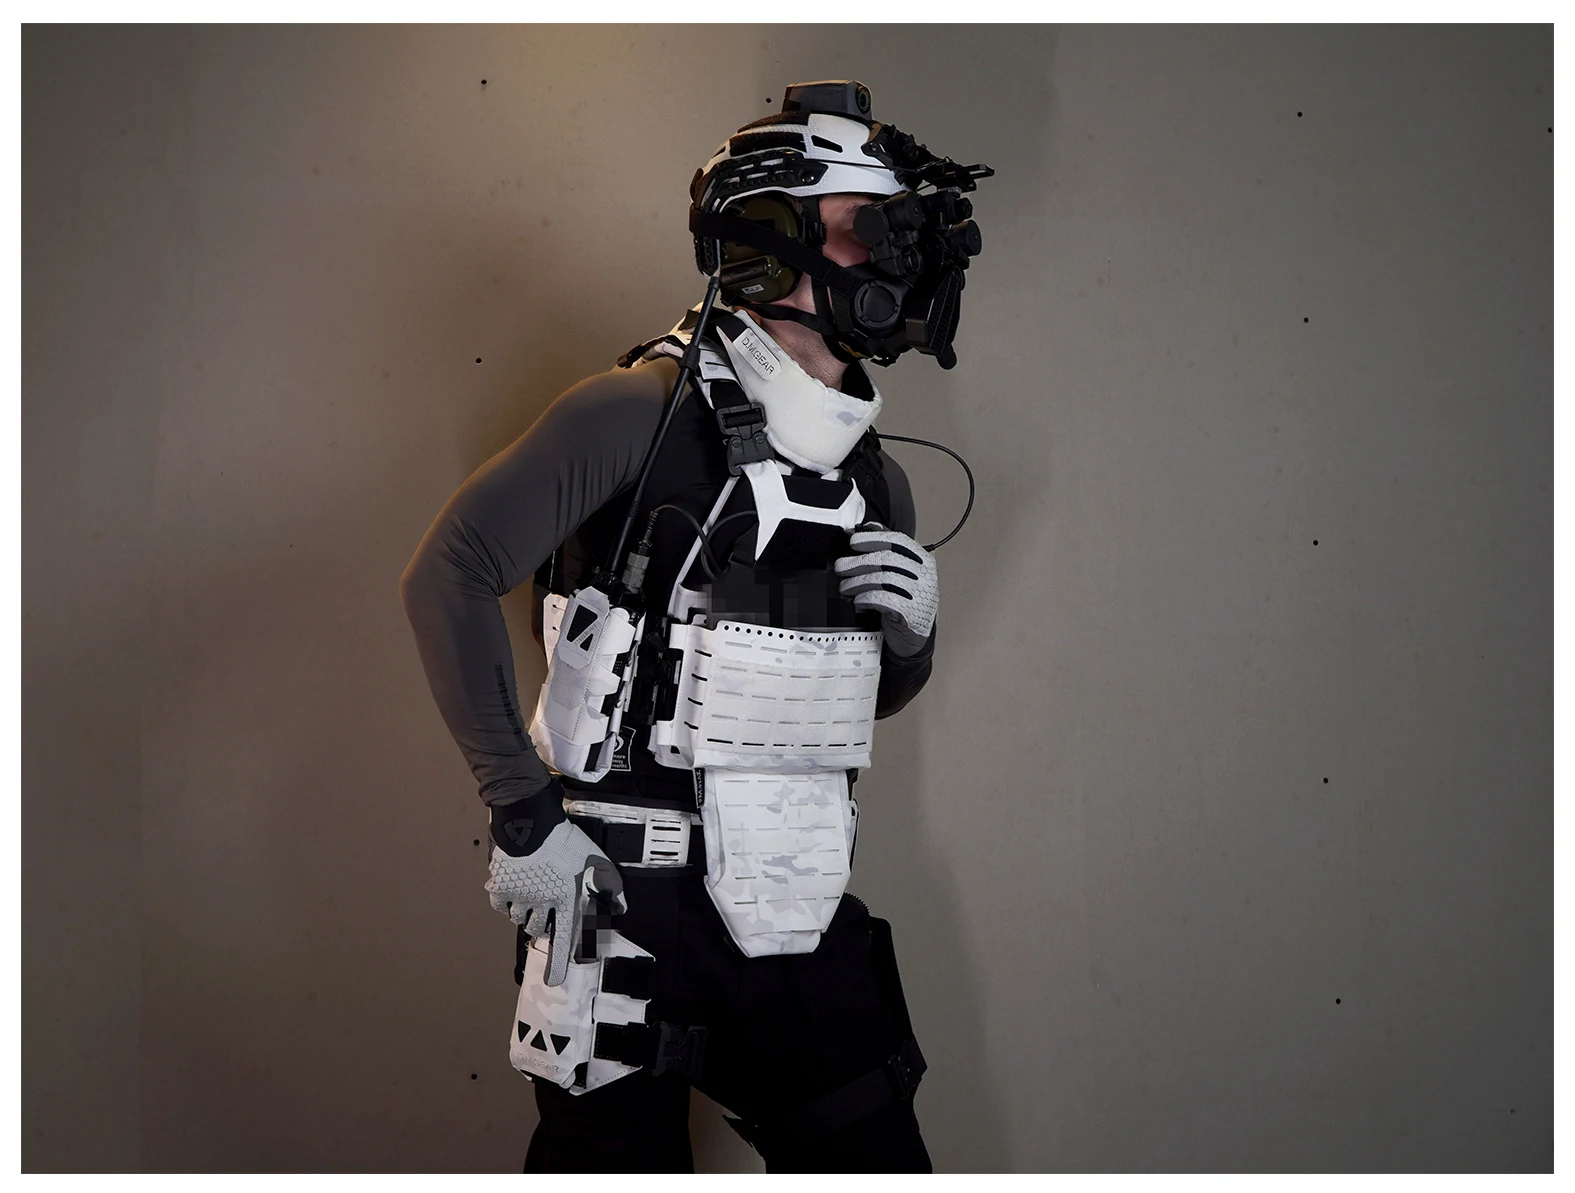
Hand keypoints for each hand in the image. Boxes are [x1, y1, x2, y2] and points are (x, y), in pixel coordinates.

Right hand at [484, 789, 625, 986]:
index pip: (563, 938)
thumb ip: (609, 883)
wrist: (530, 820)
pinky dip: (506, 903)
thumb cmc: (563, 838)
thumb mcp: (594, 858)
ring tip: (533, 894)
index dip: (558, 963)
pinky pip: (500, 906)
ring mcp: (518, 896)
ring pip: (520, 918)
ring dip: (527, 913)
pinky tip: (513, 890)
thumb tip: (620, 906)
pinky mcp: (500, 887)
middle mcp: (541, 903)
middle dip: (544, 925)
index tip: (553, 981)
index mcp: (564, 898)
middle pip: (540, 928)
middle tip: (546, 910)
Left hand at [834, 524, 937, 655]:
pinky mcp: (912, 613)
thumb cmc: (905, 601)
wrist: (914, 637)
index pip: (898, 541)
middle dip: (858, 562)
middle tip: (841, 567)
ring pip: (883, 579)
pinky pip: (883, 599)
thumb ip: (888, 550)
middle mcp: (926, 576)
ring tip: (844, 587)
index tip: (853, 542)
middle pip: (887, 559)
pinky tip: (858, 600)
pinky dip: (866, 597)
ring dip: (857, 582)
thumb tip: (869, 527)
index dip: (873, 538)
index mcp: (924, 561)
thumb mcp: (901, 574)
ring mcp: (921, 595)